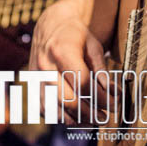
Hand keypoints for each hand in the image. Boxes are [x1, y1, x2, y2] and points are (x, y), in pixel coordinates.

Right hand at [28, 0, 117, 122]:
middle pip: (69, 99)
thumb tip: (113, 92)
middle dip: (90, 112)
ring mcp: (35, 76)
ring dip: (76, 118)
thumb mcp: (93, 46)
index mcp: (62, 51)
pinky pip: (44, 109)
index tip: (114, 104)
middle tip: (105, 117)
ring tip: (93, 120)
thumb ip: (101, 69)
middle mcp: (45, 65)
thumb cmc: (75, 35)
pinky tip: (76, 116)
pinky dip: (60, 117)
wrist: (51, 25)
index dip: (101, 97)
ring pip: (55, 108)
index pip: (83, 83)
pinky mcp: (32, 85)